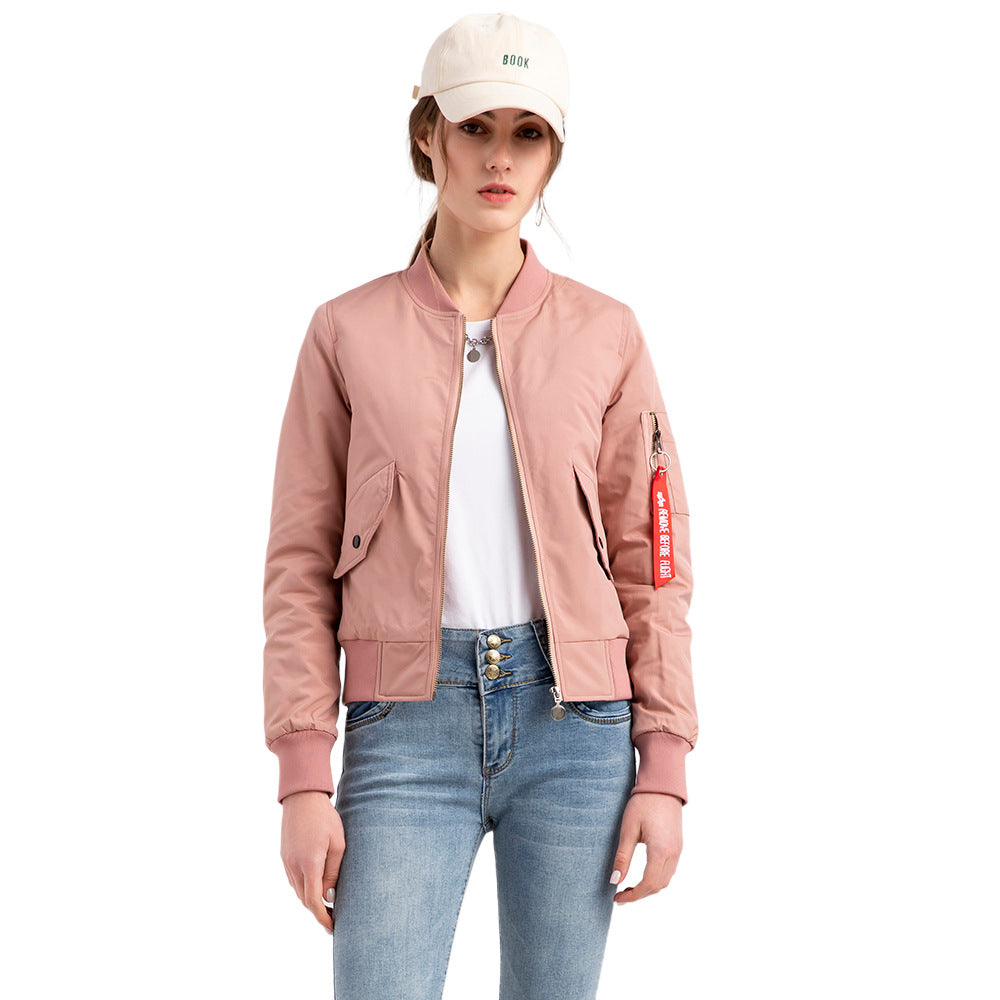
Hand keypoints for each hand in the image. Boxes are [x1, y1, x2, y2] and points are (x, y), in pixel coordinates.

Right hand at [280, 790, 344, 933]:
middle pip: (304, 899)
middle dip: (318, 911)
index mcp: (309, 864)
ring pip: (297, 891)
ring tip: (327, 903)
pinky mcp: (284, 856)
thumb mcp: (338, 843)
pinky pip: (293, 880)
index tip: (332, 927)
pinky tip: (315, 885)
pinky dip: (303, 888)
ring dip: (310, 900)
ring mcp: (286, 861)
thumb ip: (333, 872)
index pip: (313, 902)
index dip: (322, 918)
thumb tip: (329, 897)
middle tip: (334, 917)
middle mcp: (294, 866)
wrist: (302, 797)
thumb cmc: (325, 818)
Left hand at [609, 792, 682, 904]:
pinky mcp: (678, 845)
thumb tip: (615, 881)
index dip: (632, 896)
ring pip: (665, 880)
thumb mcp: (628, 830)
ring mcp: (678, 850)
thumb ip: (623, 858)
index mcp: (660, 851)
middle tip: (620, 895)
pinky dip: (656, 878)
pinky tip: (643, 874)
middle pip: (658, 886)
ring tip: (629, 886)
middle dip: (639, 894)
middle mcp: (673, 854)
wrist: (662, 785)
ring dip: (649, 888)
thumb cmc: (643, 804)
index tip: (617, 898)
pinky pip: (669, 870)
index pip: (648, 885)